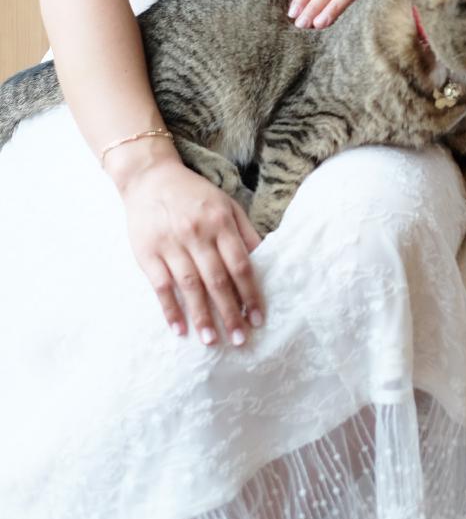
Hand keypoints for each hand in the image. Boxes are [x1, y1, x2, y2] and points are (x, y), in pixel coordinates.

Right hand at [120, 155, 262, 345]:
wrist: (150, 178)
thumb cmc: (194, 194)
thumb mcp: (225, 203)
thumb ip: (244, 231)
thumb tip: (264, 259)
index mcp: (220, 222)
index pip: (240, 264)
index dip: (250, 293)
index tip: (258, 318)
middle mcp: (197, 234)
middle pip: (217, 279)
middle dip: (230, 312)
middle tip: (240, 340)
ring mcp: (171, 244)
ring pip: (190, 286)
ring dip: (202, 316)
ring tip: (211, 341)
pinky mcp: (147, 253)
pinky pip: (161, 287)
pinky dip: (170, 310)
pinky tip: (179, 330)